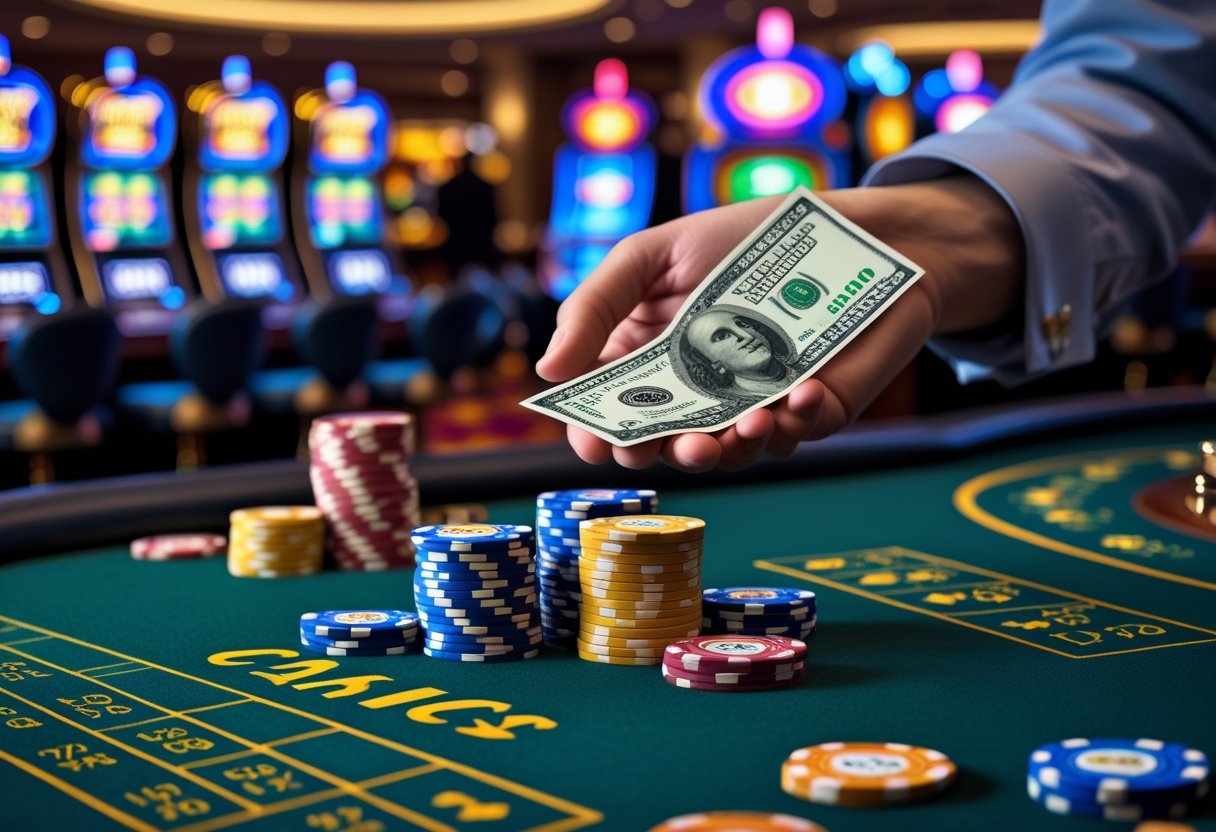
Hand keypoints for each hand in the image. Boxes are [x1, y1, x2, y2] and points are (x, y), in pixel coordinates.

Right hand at [536, 177, 1023, 470]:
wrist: (856, 234)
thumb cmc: (748, 236)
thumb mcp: (656, 254)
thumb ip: (596, 304)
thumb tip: (548, 370)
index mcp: (649, 353)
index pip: (610, 407)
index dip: (596, 432)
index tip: (596, 442)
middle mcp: (695, 388)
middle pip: (662, 443)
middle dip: (663, 453)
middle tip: (676, 443)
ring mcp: (749, 404)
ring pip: (724, 454)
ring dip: (729, 451)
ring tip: (745, 424)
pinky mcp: (803, 411)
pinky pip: (789, 437)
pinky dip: (792, 424)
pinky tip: (798, 395)